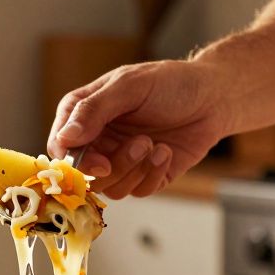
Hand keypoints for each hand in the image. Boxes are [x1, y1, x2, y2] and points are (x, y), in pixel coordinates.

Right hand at [47, 59, 232, 199]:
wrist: (213, 97)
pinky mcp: (146, 176)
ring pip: (112, 188)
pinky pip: (139, 191)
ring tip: (154, 144)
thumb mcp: (129, 87)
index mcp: (85, 115)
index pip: (61, 147)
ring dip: (135, 169)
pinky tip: (166, 151)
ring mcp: (122, 161)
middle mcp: (99, 141)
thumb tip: (65, 138)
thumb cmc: (170, 83)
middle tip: (140, 144)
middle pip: (85, 176)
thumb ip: (93, 111)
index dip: (74, 162)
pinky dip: (153, 174)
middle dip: (114, 166)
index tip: (99, 162)